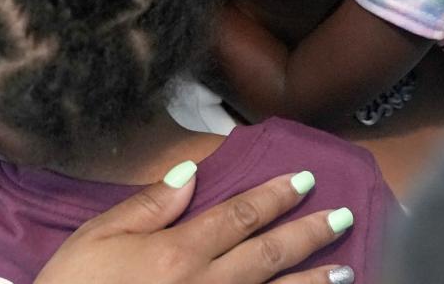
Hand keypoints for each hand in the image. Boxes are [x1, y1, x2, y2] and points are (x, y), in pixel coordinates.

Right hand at [34, 164, 354, 283]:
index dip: (275, 196)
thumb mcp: (97, 237)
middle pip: (268, 255)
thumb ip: (148, 206)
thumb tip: (191, 172)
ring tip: (346, 272)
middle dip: (309, 235)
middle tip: (343, 217)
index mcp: (178, 252)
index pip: (239, 215)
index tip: (305, 181)